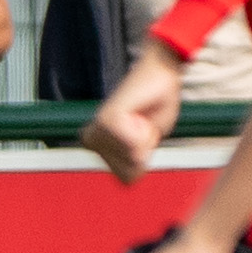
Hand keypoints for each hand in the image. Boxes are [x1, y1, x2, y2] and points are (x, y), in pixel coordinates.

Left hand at [82, 40, 187, 183]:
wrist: (159, 74)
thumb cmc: (154, 105)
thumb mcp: (146, 144)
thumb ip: (136, 161)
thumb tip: (133, 161)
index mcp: (97, 147)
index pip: (127, 178)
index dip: (143, 160)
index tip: (143, 134)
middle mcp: (92, 140)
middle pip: (129, 171)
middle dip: (143, 150)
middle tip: (142, 123)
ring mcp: (97, 131)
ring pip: (132, 159)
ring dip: (144, 140)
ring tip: (139, 116)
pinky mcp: (107, 119)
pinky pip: (132, 145)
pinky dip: (144, 133)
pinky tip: (138, 112)